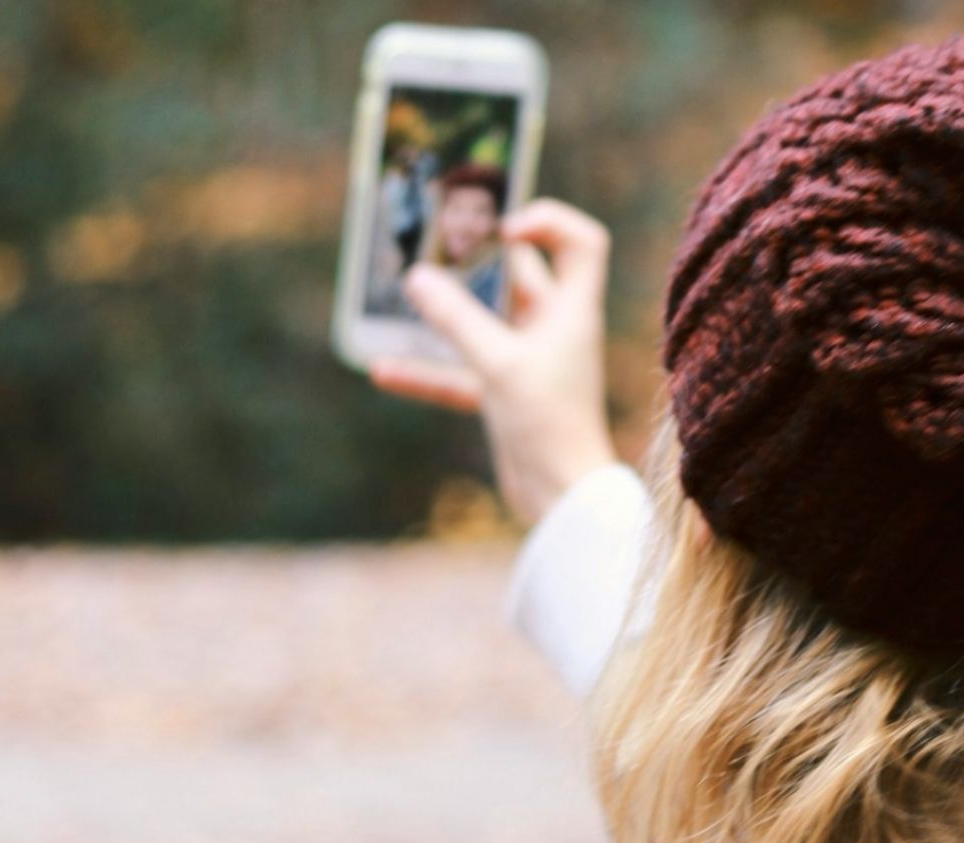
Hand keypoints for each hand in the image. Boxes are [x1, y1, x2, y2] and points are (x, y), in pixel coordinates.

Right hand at [369, 198, 620, 525]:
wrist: (562, 500)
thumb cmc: (548, 424)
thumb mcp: (498, 363)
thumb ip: (456, 319)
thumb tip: (416, 278)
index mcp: (571, 311)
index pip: (580, 242)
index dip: (548, 221)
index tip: (503, 227)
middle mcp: (554, 330)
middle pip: (521, 275)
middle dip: (477, 259)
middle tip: (432, 244)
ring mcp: (529, 363)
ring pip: (484, 323)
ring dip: (446, 312)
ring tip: (403, 294)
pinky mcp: (507, 397)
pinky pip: (461, 374)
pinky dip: (428, 371)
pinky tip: (383, 371)